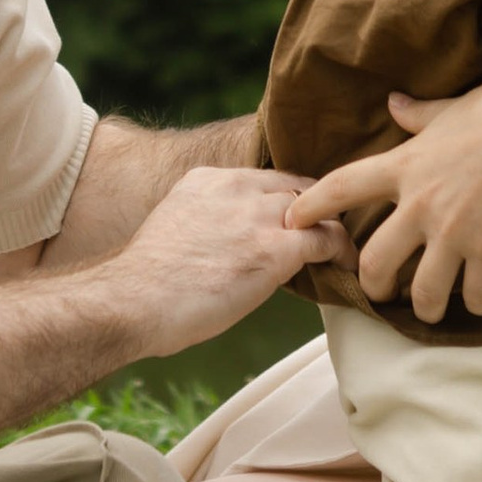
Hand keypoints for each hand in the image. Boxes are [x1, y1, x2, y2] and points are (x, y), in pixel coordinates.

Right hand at [101, 165, 347, 360]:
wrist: (132, 300)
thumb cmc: (146, 285)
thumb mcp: (177, 232)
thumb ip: (209, 227)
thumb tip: (230, 251)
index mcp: (207, 180)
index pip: (266, 181)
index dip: (288, 201)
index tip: (297, 223)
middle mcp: (235, 188)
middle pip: (298, 188)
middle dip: (317, 211)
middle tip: (330, 238)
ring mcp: (257, 216)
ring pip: (319, 209)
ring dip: (334, 231)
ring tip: (344, 255)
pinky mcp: (275, 248)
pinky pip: (327, 240)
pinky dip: (344, 253)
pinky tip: (348, 269)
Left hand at [282, 74, 481, 325]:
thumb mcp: (451, 108)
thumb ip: (419, 114)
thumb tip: (394, 102)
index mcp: (404, 167)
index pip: (342, 186)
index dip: (311, 205)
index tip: (291, 219)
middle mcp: (420, 206)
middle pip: (376, 262)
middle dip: (374, 286)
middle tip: (382, 293)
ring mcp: (452, 233)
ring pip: (423, 292)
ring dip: (425, 307)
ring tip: (431, 311)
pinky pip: (476, 294)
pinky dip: (479, 304)